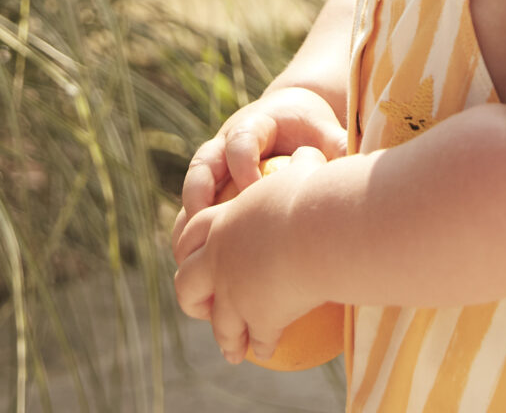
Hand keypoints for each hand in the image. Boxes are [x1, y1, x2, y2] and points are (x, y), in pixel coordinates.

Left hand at [173, 145, 326, 362]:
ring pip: (219, 323)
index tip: (189, 256)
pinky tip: (266, 350)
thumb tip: (309, 154)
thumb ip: (298, 166)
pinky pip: (257, 338)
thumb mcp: (302, 171)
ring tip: (232, 349)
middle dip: (191, 297)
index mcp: (225, 220)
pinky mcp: (257, 317)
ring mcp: (235, 291)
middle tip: (203, 307)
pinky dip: (260, 345)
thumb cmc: (315, 194)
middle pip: (187, 283)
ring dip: (225, 337)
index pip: (194, 232)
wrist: (318, 228)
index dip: (188, 244)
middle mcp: (220, 258)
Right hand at [174, 87, 343, 256]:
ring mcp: (214, 169)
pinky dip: (191, 242)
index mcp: (254, 125)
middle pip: (202, 166)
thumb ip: (335, 146)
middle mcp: (225, 145)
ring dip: (188, 226)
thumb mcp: (323, 132)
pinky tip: (199, 274)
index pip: (240, 140)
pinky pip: (193, 216)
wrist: (290, 121)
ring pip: (192, 195)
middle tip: (210, 229)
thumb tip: (359, 168)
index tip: (254, 191)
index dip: (243, 163)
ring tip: (191, 261)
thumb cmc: (309, 132)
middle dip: (202, 196)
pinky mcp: (210, 192)